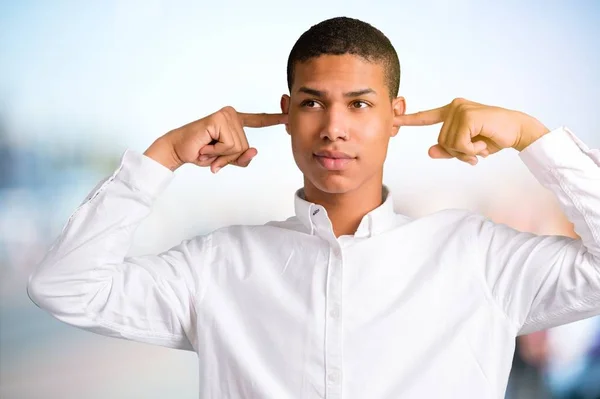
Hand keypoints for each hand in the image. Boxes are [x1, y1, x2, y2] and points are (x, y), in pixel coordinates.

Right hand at [144, 106, 286, 171]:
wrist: (179, 150)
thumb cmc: (201, 153)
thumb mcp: (226, 159)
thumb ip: (242, 158)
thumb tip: (255, 151)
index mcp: (235, 121)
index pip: (258, 120)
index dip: (275, 118)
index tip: (289, 115)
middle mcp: (231, 115)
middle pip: (245, 146)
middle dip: (229, 157)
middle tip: (212, 153)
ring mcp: (225, 116)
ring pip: (238, 148)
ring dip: (221, 156)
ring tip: (208, 150)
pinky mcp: (218, 120)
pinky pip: (228, 146)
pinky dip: (216, 152)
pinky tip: (206, 146)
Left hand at [395, 98, 549, 164]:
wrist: (518, 131)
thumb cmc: (492, 137)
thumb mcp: (467, 148)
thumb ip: (448, 149)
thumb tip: (430, 151)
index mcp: (451, 112)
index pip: (426, 117)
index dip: (408, 120)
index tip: (393, 120)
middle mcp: (454, 107)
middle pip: (441, 141)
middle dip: (458, 152)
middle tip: (476, 150)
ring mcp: (460, 109)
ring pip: (449, 144)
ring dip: (466, 152)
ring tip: (481, 145)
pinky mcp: (468, 116)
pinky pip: (460, 144)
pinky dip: (471, 150)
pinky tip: (483, 144)